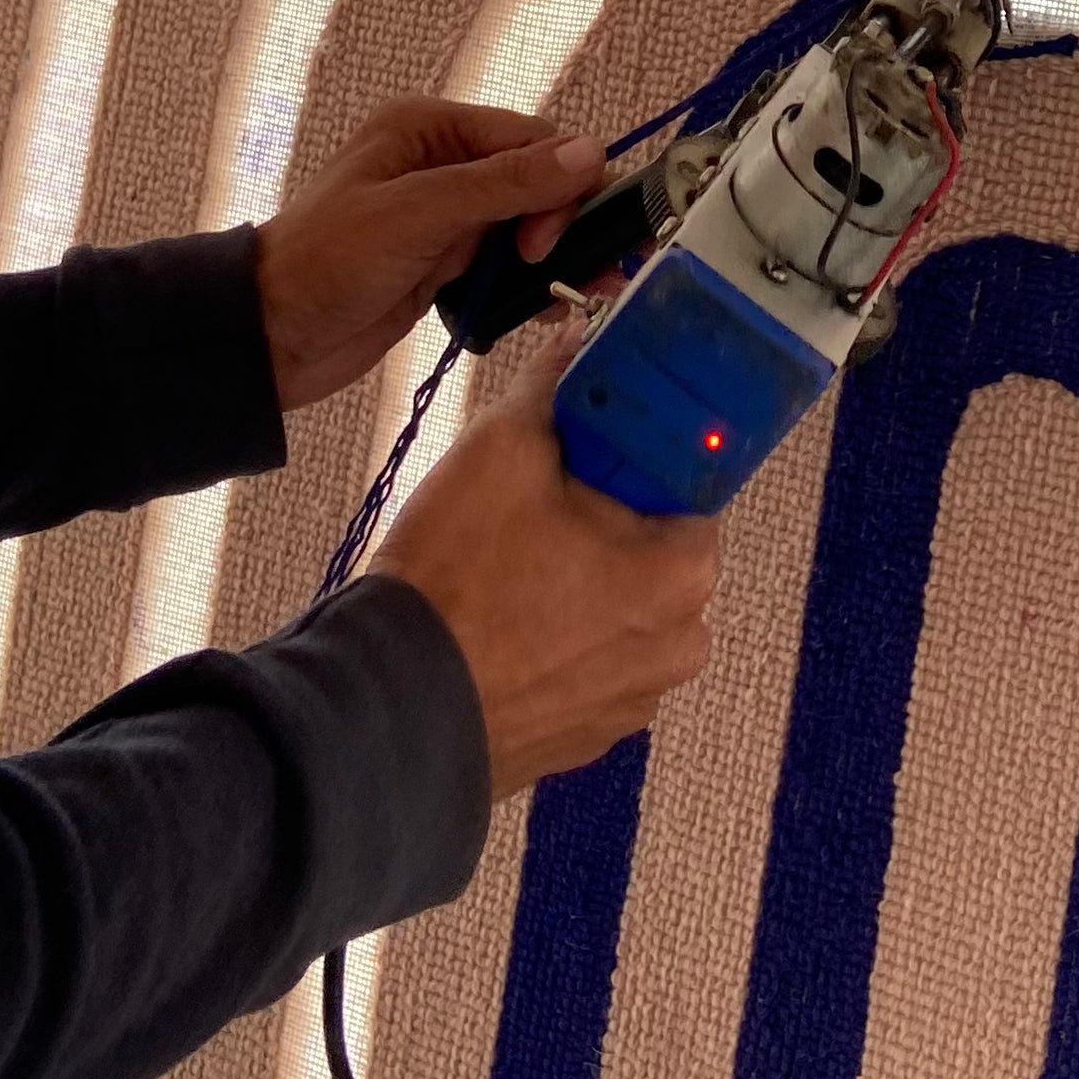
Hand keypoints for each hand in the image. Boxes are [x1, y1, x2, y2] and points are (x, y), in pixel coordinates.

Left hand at [254, 96, 604, 411]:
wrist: (271, 336)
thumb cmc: (327, 262)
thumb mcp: (418, 214)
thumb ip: (505, 184)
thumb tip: (591, 153)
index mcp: (430, 128)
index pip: (531, 140)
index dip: (559, 185)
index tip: (546, 242)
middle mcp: (443, 162)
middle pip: (538, 180)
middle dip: (566, 222)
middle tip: (576, 271)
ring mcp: (446, 215)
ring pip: (530, 223)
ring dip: (556, 255)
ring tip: (583, 291)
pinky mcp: (445, 262)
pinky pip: (507, 263)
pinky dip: (530, 283)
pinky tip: (545, 306)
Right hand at [372, 316, 719, 795]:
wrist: (388, 704)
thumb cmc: (454, 584)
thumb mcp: (501, 449)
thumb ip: (554, 388)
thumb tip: (575, 345)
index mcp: (684, 571)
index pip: (689, 482)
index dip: (637, 451)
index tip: (591, 442)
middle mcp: (678, 642)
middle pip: (652, 546)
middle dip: (602, 517)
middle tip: (532, 501)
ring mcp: (634, 697)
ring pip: (616, 604)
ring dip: (576, 578)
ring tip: (504, 567)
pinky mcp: (587, 733)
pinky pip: (585, 660)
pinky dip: (553, 636)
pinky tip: (498, 620)